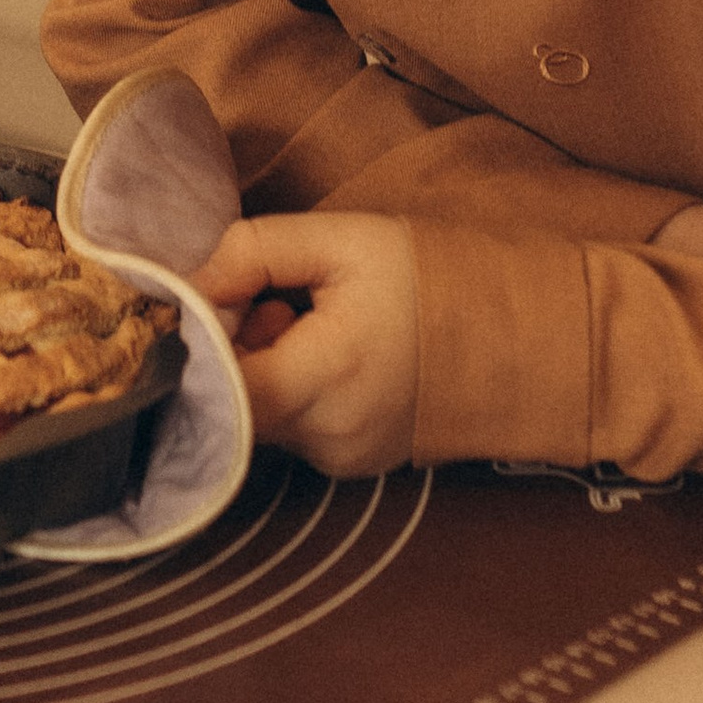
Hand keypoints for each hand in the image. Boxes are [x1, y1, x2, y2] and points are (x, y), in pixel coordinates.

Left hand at [189, 212, 418, 478]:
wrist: (511, 332)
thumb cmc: (425, 277)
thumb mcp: (340, 238)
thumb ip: (252, 252)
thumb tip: (190, 288)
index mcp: (326, 375)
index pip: (220, 389)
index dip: (200, 347)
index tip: (213, 305)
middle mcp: (329, 433)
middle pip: (233, 404)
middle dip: (233, 351)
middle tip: (274, 304)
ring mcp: (341, 458)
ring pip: (260, 417)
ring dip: (263, 370)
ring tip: (306, 324)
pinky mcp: (351, 464)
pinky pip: (292, 429)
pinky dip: (290, 393)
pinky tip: (328, 357)